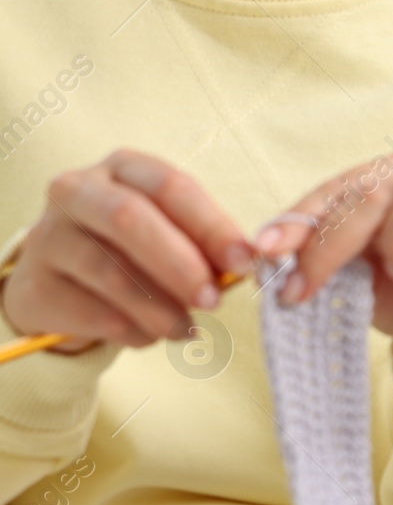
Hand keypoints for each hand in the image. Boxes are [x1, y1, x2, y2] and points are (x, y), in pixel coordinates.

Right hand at [1, 149, 254, 351]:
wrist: (62, 283)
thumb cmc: (132, 250)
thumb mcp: (170, 233)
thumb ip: (204, 244)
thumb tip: (243, 265)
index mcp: (123, 168)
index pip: (171, 186)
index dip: (212, 225)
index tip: (244, 261)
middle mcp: (77, 192)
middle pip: (130, 220)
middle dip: (181, 264)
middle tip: (213, 299)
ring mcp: (49, 236)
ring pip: (110, 273)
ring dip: (160, 309)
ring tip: (187, 328)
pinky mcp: (35, 285)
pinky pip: (93, 314)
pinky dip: (133, 330)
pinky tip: (151, 336)